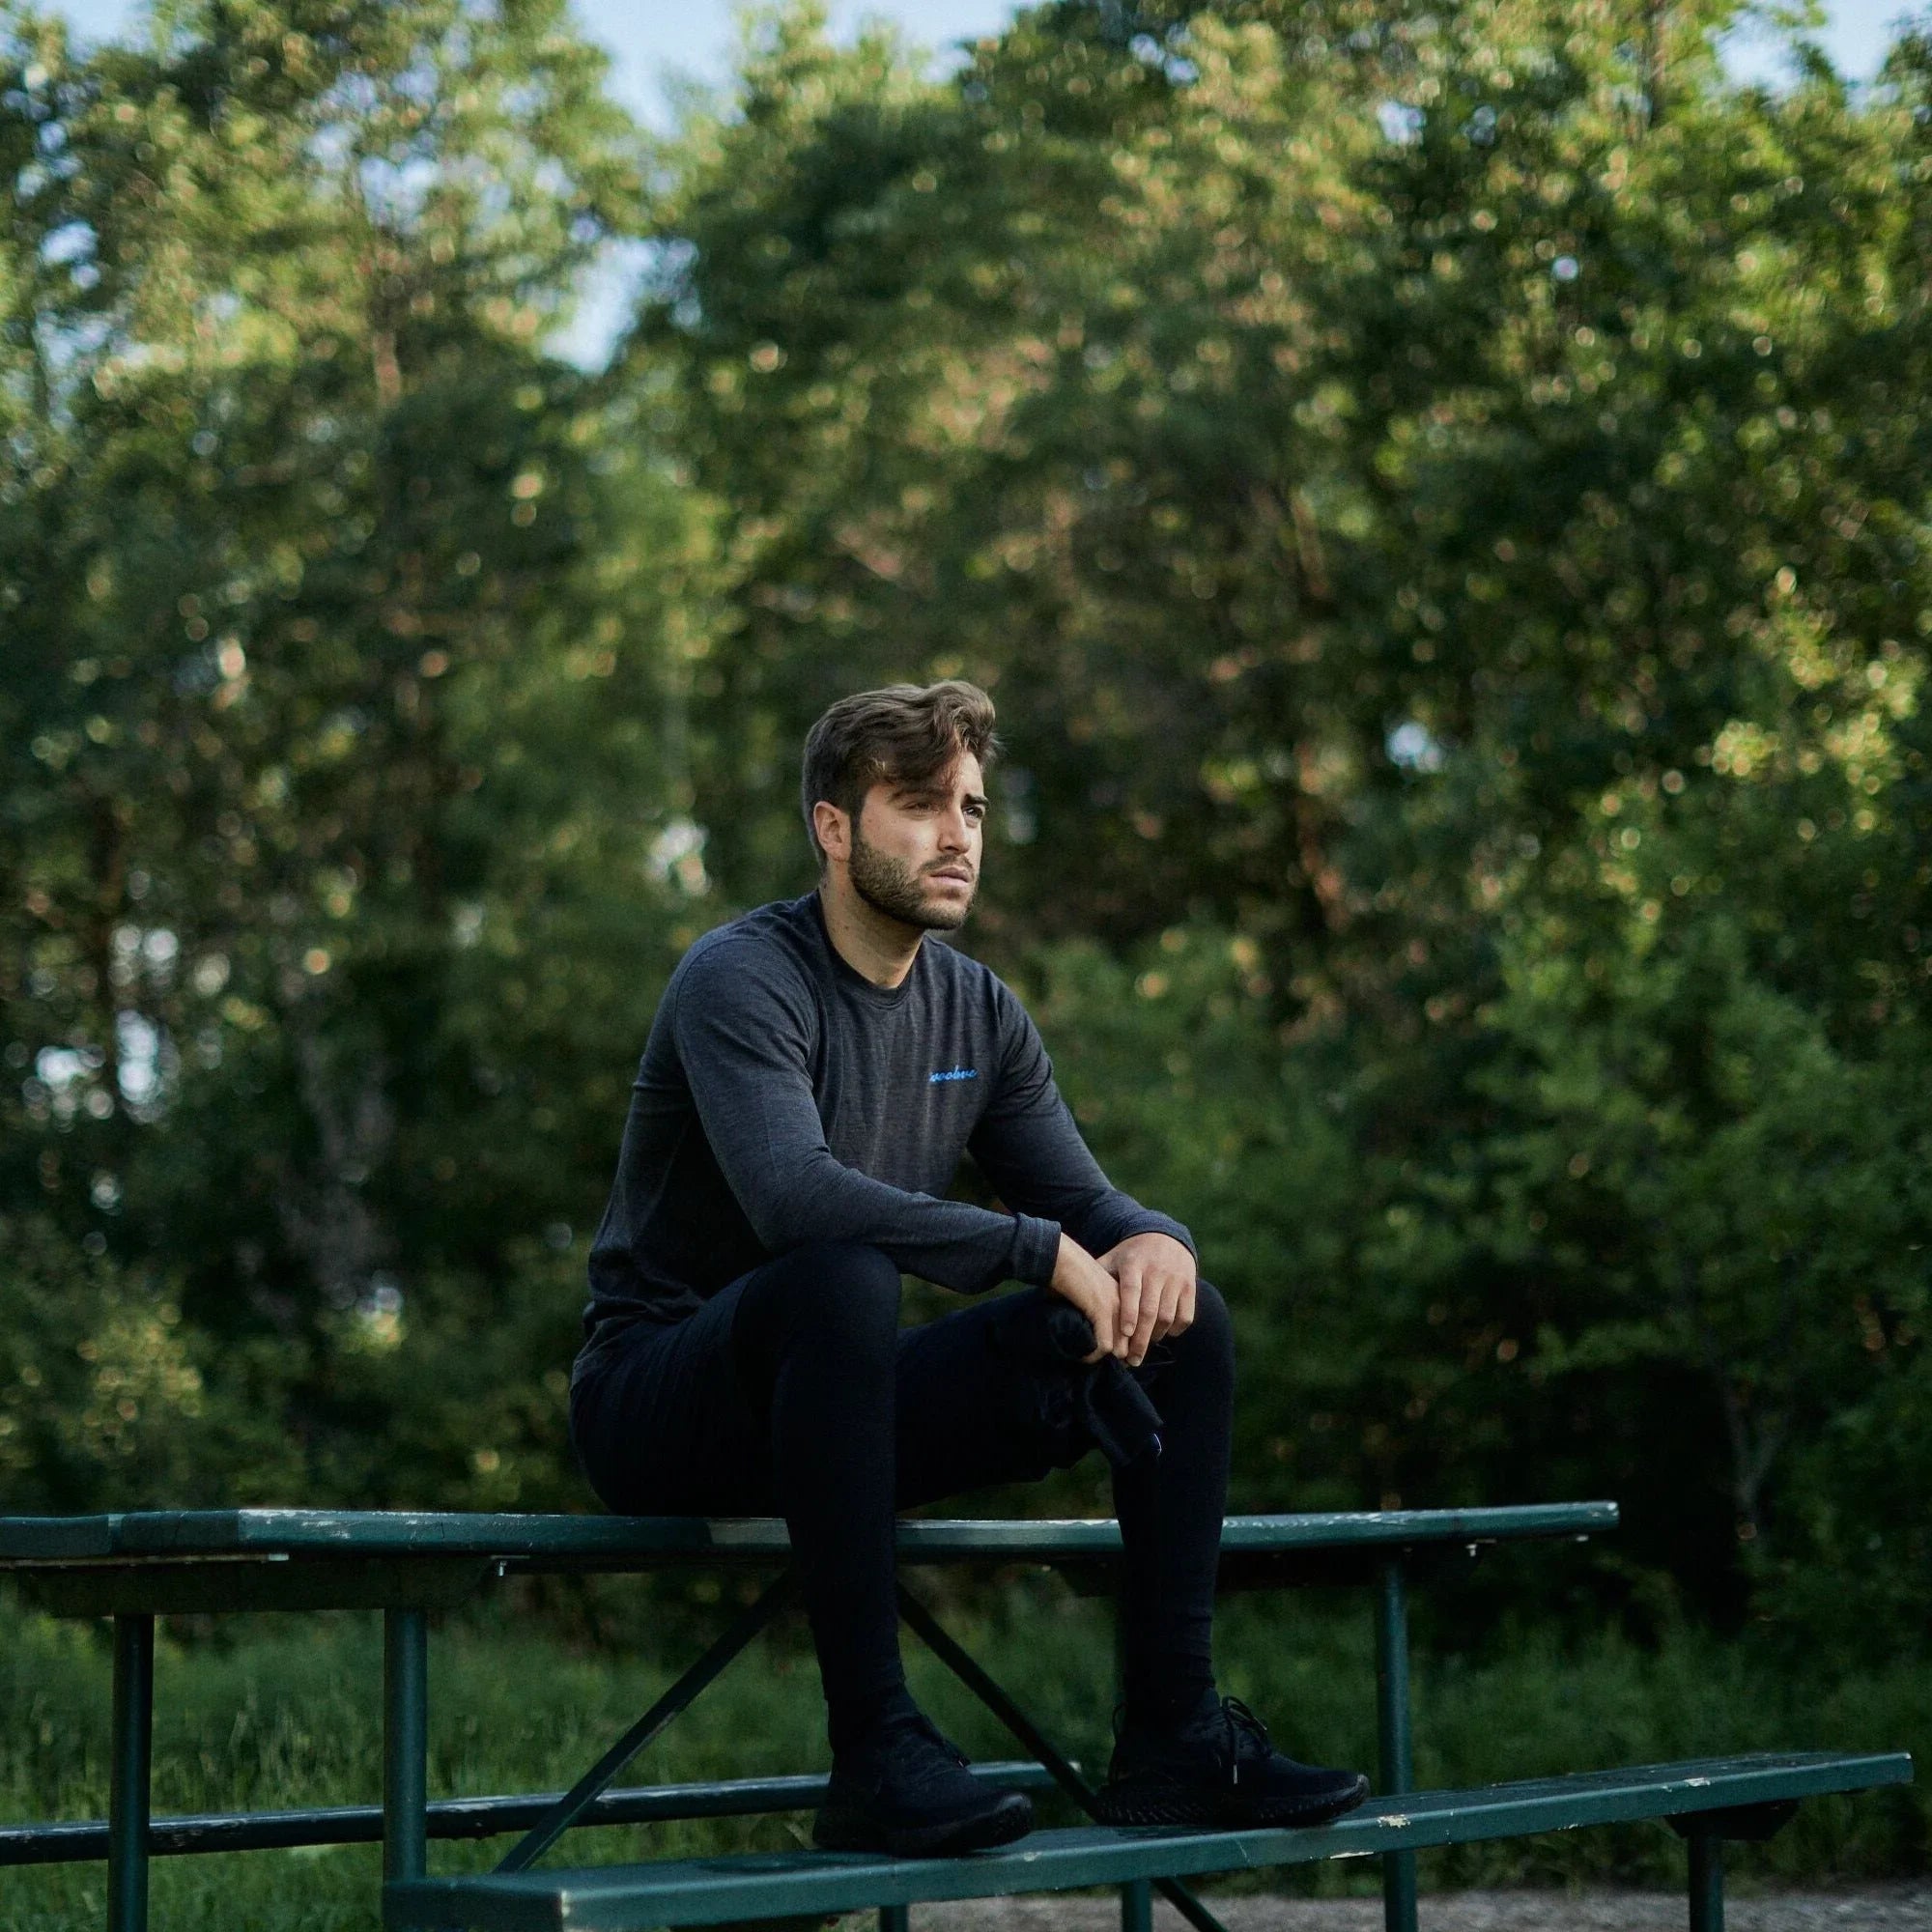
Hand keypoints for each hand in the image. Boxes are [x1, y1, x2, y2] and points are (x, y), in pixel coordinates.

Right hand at [1049, 1233, 1120, 1362]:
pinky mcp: (1102, 1312)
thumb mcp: (1094, 1295)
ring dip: (1105, 1359)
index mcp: (1128, 1298)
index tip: (1114, 1357)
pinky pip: (1104, 1346)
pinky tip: (1083, 1356)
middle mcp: (1127, 1304)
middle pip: (1131, 1344)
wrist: (1063, 1260)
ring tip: (1090, 1359)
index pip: (1137, 1332)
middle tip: (1103, 1364)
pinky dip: (1093, 1355)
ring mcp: (1116, 1308)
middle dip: (1119, 1358)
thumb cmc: (1071, 1276)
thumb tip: (1099, 1341)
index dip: (1126, 1347)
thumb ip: (1101, 1314)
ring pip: (1120, 1349)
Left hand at [1096, 1232, 1196, 1366]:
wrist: (1165, 1238)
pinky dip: (1175, 1330)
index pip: (1131, 1290)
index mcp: (1134, 1264)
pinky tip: (1163, 1335)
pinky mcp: (1190, 1287)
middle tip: (1132, 1360)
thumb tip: (1066, 1293)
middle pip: (1150, 1310)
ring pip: (1168, 1316)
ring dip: (1156, 1336)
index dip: (1128, 1313)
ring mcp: (1176, 1279)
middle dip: (1141, 1339)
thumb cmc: (1131, 1256)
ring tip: (1142, 1348)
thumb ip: (1097, 1277)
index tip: (1124, 1333)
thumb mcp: (1113, 1259)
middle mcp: (1157, 1271)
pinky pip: (1185, 1316)